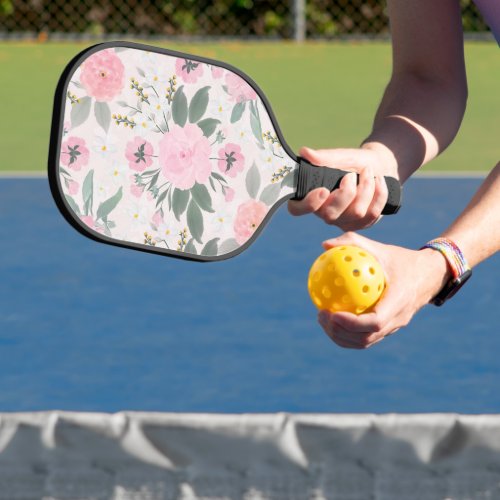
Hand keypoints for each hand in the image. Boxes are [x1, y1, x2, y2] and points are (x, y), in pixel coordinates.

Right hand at [288, 145, 397, 230]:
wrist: (379, 166)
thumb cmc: (354, 162)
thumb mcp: (341, 156)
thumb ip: (324, 157)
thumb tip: (304, 152)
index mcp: (312, 196)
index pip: (297, 209)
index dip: (308, 204)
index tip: (323, 190)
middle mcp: (324, 212)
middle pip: (330, 215)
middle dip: (346, 193)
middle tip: (351, 175)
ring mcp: (343, 221)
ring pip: (356, 213)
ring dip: (366, 188)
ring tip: (368, 172)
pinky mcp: (361, 224)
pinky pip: (372, 214)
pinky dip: (379, 194)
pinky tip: (379, 181)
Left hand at [316, 232, 450, 348]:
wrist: (429, 275)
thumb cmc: (401, 260)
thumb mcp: (380, 248)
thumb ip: (353, 243)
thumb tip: (325, 245)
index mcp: (399, 301)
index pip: (375, 322)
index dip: (352, 323)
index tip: (332, 313)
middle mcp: (398, 319)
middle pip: (366, 338)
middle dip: (340, 332)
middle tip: (321, 315)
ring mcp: (394, 327)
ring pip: (365, 342)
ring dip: (341, 336)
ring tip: (323, 319)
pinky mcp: (389, 329)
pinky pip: (366, 337)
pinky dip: (347, 334)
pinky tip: (332, 318)